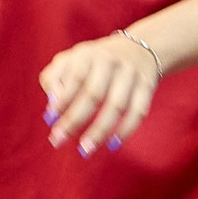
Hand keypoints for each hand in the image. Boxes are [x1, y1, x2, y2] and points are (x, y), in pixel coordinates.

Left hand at [39, 32, 162, 155]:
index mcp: (87, 54)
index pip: (74, 78)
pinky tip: (113, 144)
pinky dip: (126, 129)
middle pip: (94, 94)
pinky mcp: (147, 85)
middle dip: (75, 120)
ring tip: (85, 149)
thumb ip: (53, 79)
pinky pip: (138, 111)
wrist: (138, 48)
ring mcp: (130, 73)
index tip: (50, 121)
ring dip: (100, 131)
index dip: (62, 100)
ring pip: (117, 106)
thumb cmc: (93, 62)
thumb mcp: (69, 60)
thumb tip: (52, 106)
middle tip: (59, 141)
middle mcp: (110, 61)